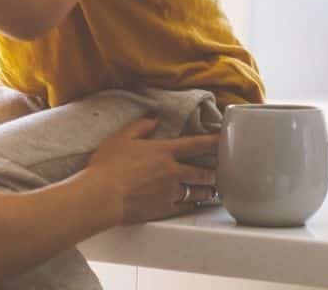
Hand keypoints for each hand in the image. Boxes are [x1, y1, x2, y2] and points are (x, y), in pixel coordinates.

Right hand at [86, 118, 218, 224]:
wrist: (104, 195)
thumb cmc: (109, 165)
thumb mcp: (121, 138)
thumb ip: (140, 126)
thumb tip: (154, 118)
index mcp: (163, 151)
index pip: (195, 144)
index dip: (212, 141)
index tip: (223, 139)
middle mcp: (172, 171)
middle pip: (201, 172)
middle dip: (212, 172)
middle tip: (218, 172)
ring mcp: (170, 192)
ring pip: (197, 191)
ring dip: (206, 190)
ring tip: (212, 190)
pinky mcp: (165, 209)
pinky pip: (186, 207)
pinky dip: (193, 204)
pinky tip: (194, 204)